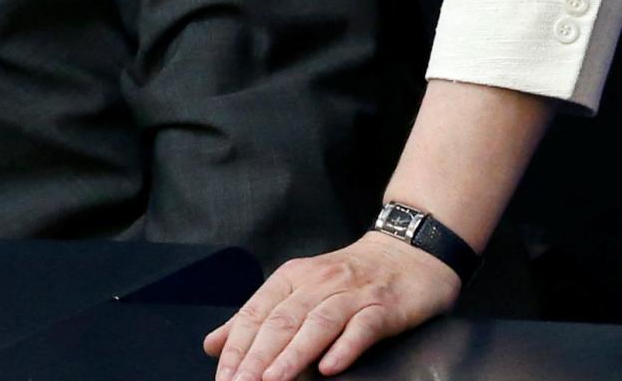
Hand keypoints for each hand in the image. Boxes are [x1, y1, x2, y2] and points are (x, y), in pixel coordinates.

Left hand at [204, 231, 460, 380]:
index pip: (257, 313)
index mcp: (292, 278)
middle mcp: (319, 282)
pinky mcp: (384, 307)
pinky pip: (362, 327)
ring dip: (293, 355)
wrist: (407, 253)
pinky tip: (330, 368)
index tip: (224, 377)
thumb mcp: (298, 289)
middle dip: (257, 357)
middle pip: (282, 321)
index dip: (238, 347)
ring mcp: (352, 294)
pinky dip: (344, 347)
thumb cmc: (348, 278)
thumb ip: (258, 317)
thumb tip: (213, 344)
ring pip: (317, 324)